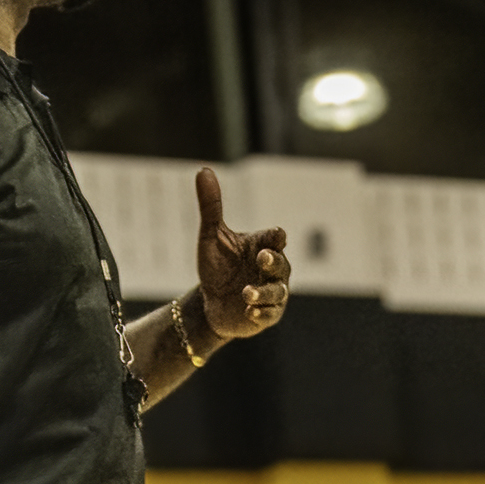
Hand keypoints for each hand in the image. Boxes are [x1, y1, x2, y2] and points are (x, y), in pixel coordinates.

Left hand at [193, 167, 288, 338]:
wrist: (210, 303)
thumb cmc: (217, 266)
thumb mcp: (210, 236)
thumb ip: (211, 205)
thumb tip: (203, 169)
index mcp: (262, 246)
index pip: (274, 238)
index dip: (275, 237)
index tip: (275, 235)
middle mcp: (273, 269)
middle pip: (280, 263)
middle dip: (273, 261)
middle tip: (262, 258)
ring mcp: (272, 292)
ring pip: (276, 291)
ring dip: (263, 291)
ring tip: (245, 292)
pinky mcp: (267, 314)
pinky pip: (270, 313)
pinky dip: (261, 311)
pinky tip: (249, 311)